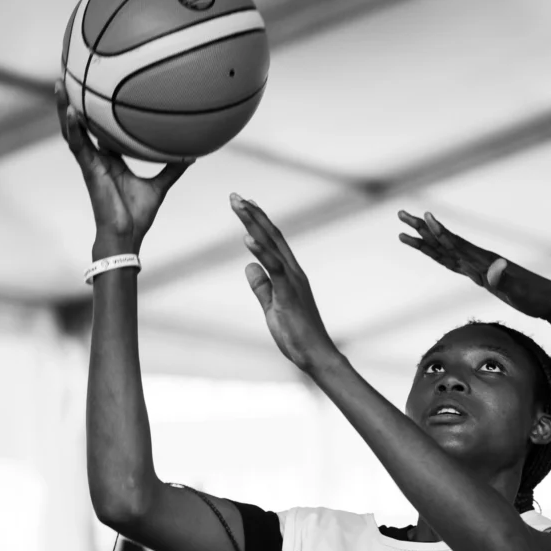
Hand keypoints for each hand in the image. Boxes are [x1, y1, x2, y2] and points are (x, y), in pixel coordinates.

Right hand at [55, 80, 191, 257]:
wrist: (126, 234)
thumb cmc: (138, 215)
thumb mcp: (159, 186)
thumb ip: (172, 169)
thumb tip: (192, 155)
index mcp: (111, 159)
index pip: (102, 129)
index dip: (97, 111)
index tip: (97, 88)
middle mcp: (98, 157)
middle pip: (82, 124)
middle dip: (74, 102)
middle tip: (69, 76)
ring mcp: (90, 162)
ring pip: (72, 130)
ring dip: (64, 108)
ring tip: (58, 84)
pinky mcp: (88, 170)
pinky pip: (77, 144)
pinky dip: (73, 127)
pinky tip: (71, 110)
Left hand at [230, 195, 339, 371]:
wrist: (316, 356)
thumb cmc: (297, 335)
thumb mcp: (272, 307)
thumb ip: (262, 286)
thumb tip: (249, 266)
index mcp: (290, 275)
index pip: (272, 241)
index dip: (257, 221)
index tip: (244, 204)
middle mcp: (294, 272)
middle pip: (271, 236)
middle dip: (252, 214)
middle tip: (234, 195)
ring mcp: (293, 281)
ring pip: (272, 245)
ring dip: (254, 223)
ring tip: (238, 205)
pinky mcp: (289, 294)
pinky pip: (275, 269)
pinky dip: (261, 251)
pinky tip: (247, 237)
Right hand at [398, 210, 550, 336]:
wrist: (547, 299)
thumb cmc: (533, 296)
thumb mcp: (519, 290)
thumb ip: (505, 278)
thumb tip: (497, 266)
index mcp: (483, 260)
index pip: (455, 243)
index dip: (439, 232)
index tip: (423, 217)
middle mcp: (478, 258)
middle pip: (443, 241)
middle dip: (420, 229)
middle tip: (400, 213)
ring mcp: (477, 265)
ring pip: (444, 250)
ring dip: (423, 240)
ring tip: (403, 232)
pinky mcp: (479, 274)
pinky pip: (452, 262)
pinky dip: (438, 255)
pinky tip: (430, 250)